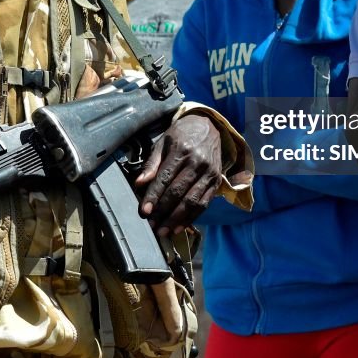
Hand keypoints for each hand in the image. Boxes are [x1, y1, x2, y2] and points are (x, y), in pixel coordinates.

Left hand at [135, 114, 221, 235]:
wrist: (209, 126)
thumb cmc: (181, 135)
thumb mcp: (163, 142)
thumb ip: (152, 163)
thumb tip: (140, 184)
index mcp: (182, 150)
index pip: (165, 178)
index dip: (154, 196)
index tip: (144, 211)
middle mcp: (197, 162)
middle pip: (179, 192)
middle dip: (164, 211)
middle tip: (152, 225)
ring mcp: (209, 173)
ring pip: (192, 201)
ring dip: (177, 219)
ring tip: (163, 231)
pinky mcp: (217, 181)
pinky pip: (204, 204)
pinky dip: (191, 218)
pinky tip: (179, 227)